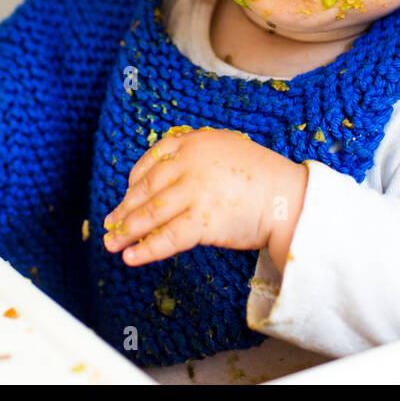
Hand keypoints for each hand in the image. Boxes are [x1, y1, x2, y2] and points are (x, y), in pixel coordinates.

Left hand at [102, 126, 307, 272]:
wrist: (289, 197)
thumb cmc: (262, 176)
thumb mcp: (226, 149)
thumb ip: (197, 157)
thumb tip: (167, 179)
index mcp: (195, 142)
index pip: (153, 159)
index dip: (135, 180)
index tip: (127, 194)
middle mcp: (190, 163)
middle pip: (147, 188)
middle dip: (125, 209)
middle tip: (110, 224)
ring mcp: (195, 191)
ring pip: (151, 213)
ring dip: (127, 231)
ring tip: (112, 244)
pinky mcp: (203, 220)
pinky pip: (167, 238)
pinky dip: (146, 249)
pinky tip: (131, 258)